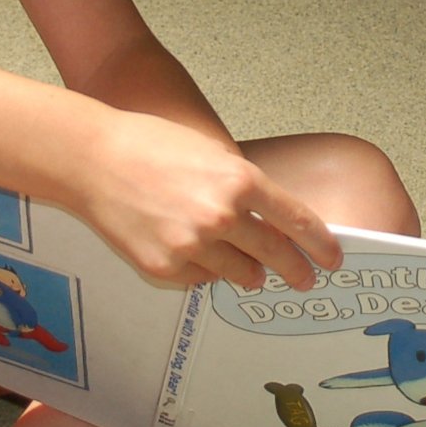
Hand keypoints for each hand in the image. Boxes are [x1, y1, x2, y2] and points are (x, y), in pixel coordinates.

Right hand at [70, 107, 341, 292]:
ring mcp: (193, 246)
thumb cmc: (150, 146)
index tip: (332, 257)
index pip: (296, 220)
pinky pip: (201, 280)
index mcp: (239, 181)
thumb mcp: (211, 153)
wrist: (93, 160)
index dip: (320, 243)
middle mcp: (221, 217)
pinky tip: (189, 249)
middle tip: (305, 278)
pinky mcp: (166, 268)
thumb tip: (271, 219)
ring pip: (240, 274)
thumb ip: (242, 186)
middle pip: (275, 256)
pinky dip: (203, 270)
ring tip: (245, 266)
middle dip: (295, 270)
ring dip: (248, 272)